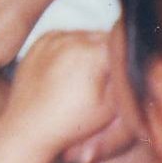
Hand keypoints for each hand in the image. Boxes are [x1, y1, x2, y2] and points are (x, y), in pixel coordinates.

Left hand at [0, 30, 119, 156]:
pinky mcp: (40, 42)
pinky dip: (70, 49)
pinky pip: (64, 38)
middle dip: (108, 53)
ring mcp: (53, 38)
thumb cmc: (71, 123)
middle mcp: (72, 39)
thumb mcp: (112, 106)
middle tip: (106, 76)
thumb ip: (124, 77)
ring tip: (86, 76)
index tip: (124, 74)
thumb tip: (132, 58)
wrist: (29, 126)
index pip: (123, 44)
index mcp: (93, 52)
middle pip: (103, 37)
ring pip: (84, 36)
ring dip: (89, 49)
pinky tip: (69, 71)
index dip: (127, 59)